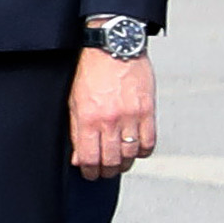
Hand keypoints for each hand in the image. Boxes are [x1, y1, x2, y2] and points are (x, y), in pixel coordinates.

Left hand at [69, 44, 155, 178]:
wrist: (112, 48)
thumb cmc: (90, 72)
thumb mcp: (74, 102)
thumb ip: (76, 131)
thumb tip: (79, 157)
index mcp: (88, 119)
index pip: (90, 159)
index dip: (90, 172)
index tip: (91, 174)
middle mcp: (110, 120)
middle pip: (112, 160)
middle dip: (107, 171)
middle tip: (106, 171)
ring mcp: (131, 116)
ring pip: (131, 154)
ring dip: (126, 163)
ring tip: (121, 163)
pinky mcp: (147, 110)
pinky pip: (149, 141)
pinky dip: (144, 150)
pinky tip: (137, 150)